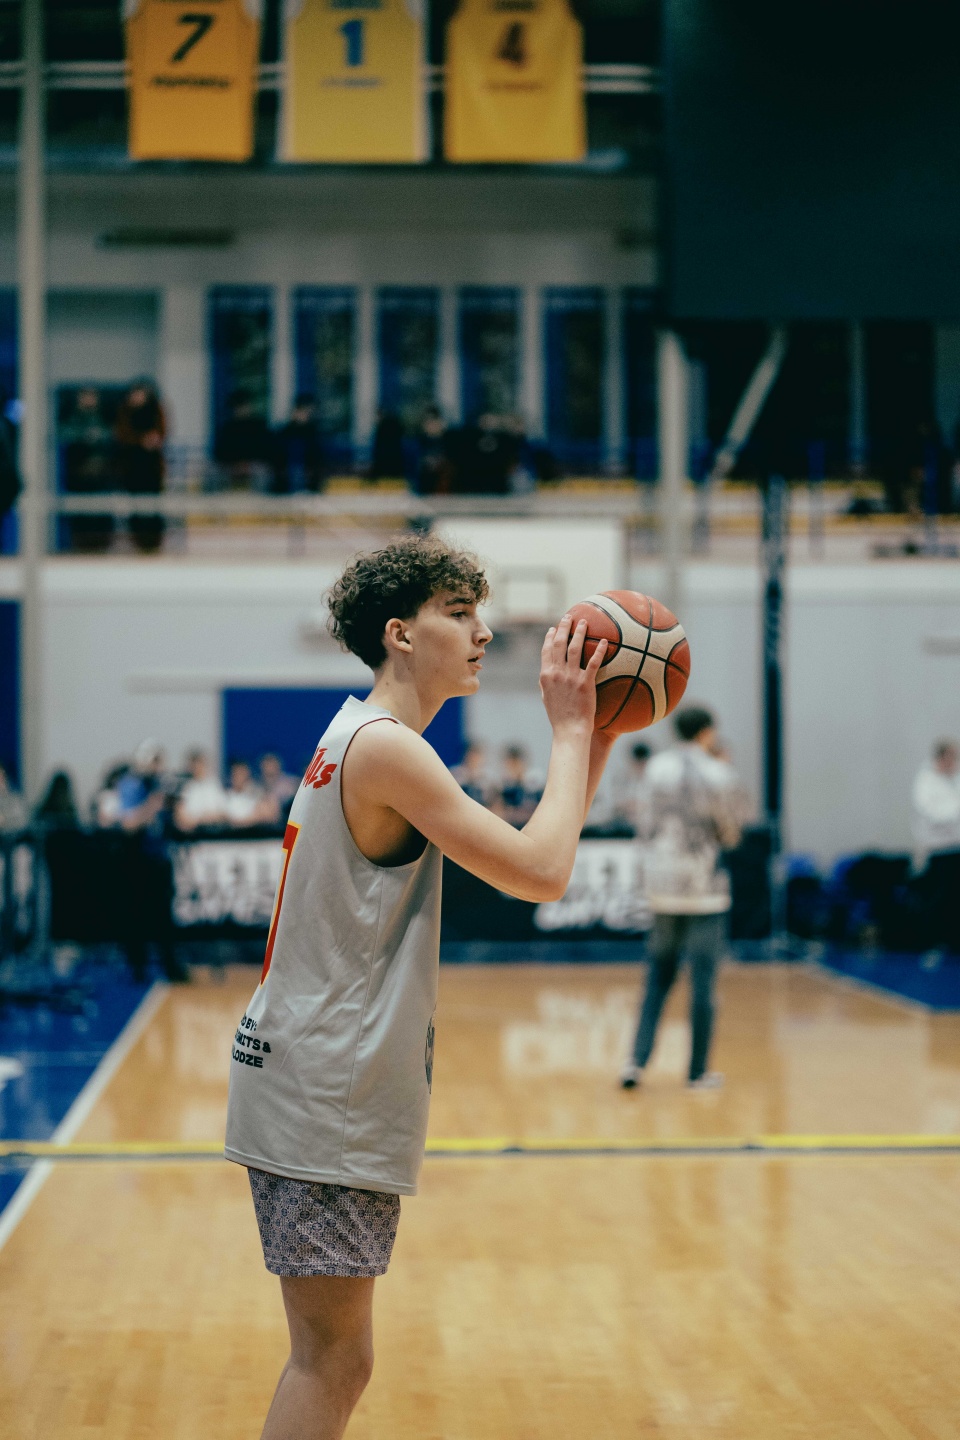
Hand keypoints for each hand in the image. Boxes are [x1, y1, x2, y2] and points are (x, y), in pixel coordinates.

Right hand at [539, 615, 606, 736]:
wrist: (569, 729)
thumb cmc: (558, 716)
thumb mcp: (546, 697)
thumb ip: (545, 683)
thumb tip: (544, 673)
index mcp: (546, 675)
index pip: (546, 651)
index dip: (549, 637)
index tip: (553, 628)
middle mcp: (557, 673)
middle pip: (559, 644)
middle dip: (563, 628)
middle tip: (568, 617)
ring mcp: (571, 677)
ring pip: (575, 648)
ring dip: (579, 633)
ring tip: (584, 622)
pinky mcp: (585, 683)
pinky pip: (593, 662)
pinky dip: (599, 650)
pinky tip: (604, 641)